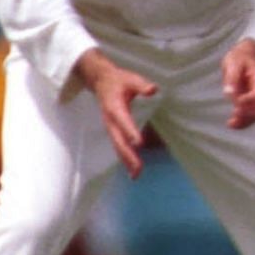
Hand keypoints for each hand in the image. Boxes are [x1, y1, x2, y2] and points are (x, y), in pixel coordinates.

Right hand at [74, 48, 156, 176]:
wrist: (101, 82)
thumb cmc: (119, 81)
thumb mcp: (131, 78)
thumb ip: (141, 85)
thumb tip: (153, 90)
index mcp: (114, 107)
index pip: (123, 121)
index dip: (130, 131)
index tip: (139, 143)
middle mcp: (110, 120)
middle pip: (118, 141)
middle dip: (128, 155)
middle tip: (138, 169)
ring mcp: (110, 127)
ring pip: (117, 147)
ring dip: (126, 161)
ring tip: (136, 175)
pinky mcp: (113, 130)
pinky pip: (118, 146)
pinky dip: (125, 158)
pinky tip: (133, 170)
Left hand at [221, 39, 254, 129]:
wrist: (245, 56)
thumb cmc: (240, 57)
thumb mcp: (234, 63)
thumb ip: (232, 78)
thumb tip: (229, 93)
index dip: (250, 100)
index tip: (237, 103)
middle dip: (248, 114)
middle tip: (233, 117)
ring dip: (246, 121)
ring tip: (231, 124)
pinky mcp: (251, 101)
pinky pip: (251, 114)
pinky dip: (244, 121)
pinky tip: (233, 124)